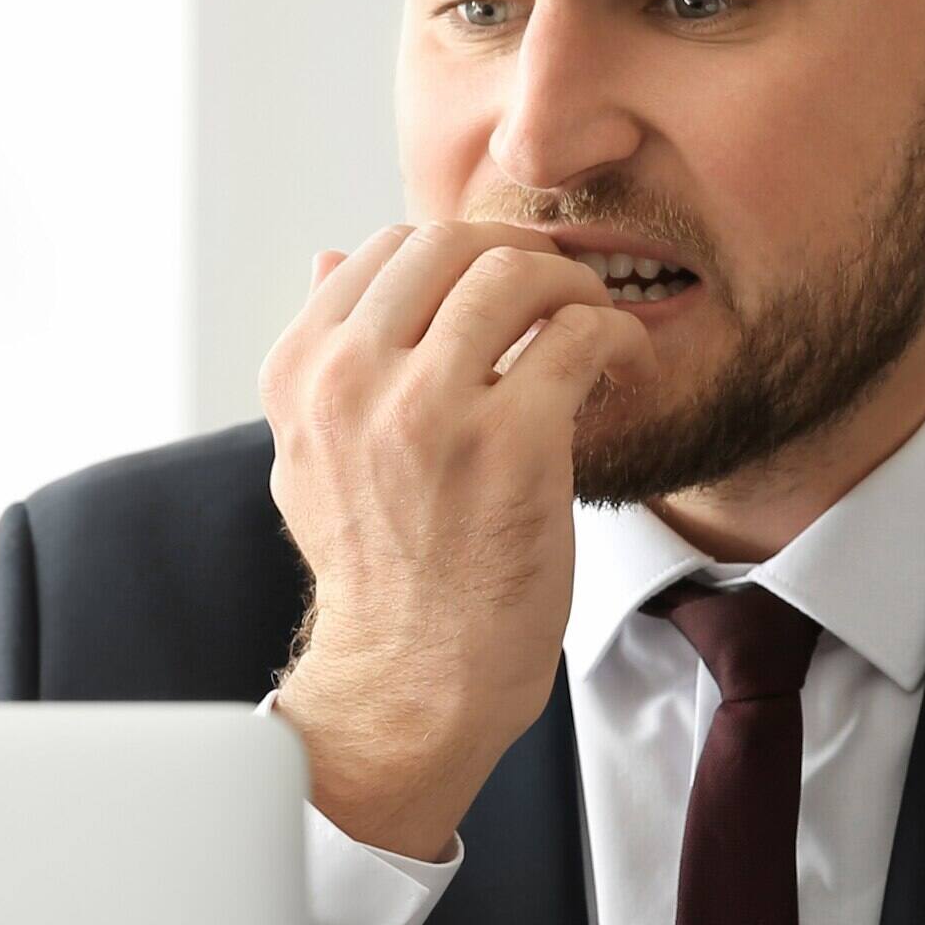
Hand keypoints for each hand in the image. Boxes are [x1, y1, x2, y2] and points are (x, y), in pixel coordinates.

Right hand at [262, 221, 646, 858]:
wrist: (412, 679)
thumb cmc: (378, 572)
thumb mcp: (313, 456)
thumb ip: (324, 358)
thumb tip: (327, 256)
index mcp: (301, 375)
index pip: (383, 250)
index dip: (457, 255)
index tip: (500, 287)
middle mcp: (352, 382)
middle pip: (451, 245)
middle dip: (519, 255)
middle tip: (558, 291)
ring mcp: (430, 410)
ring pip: (519, 276)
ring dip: (573, 288)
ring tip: (592, 327)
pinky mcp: (513, 444)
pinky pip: (582, 337)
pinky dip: (617, 340)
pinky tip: (623, 371)